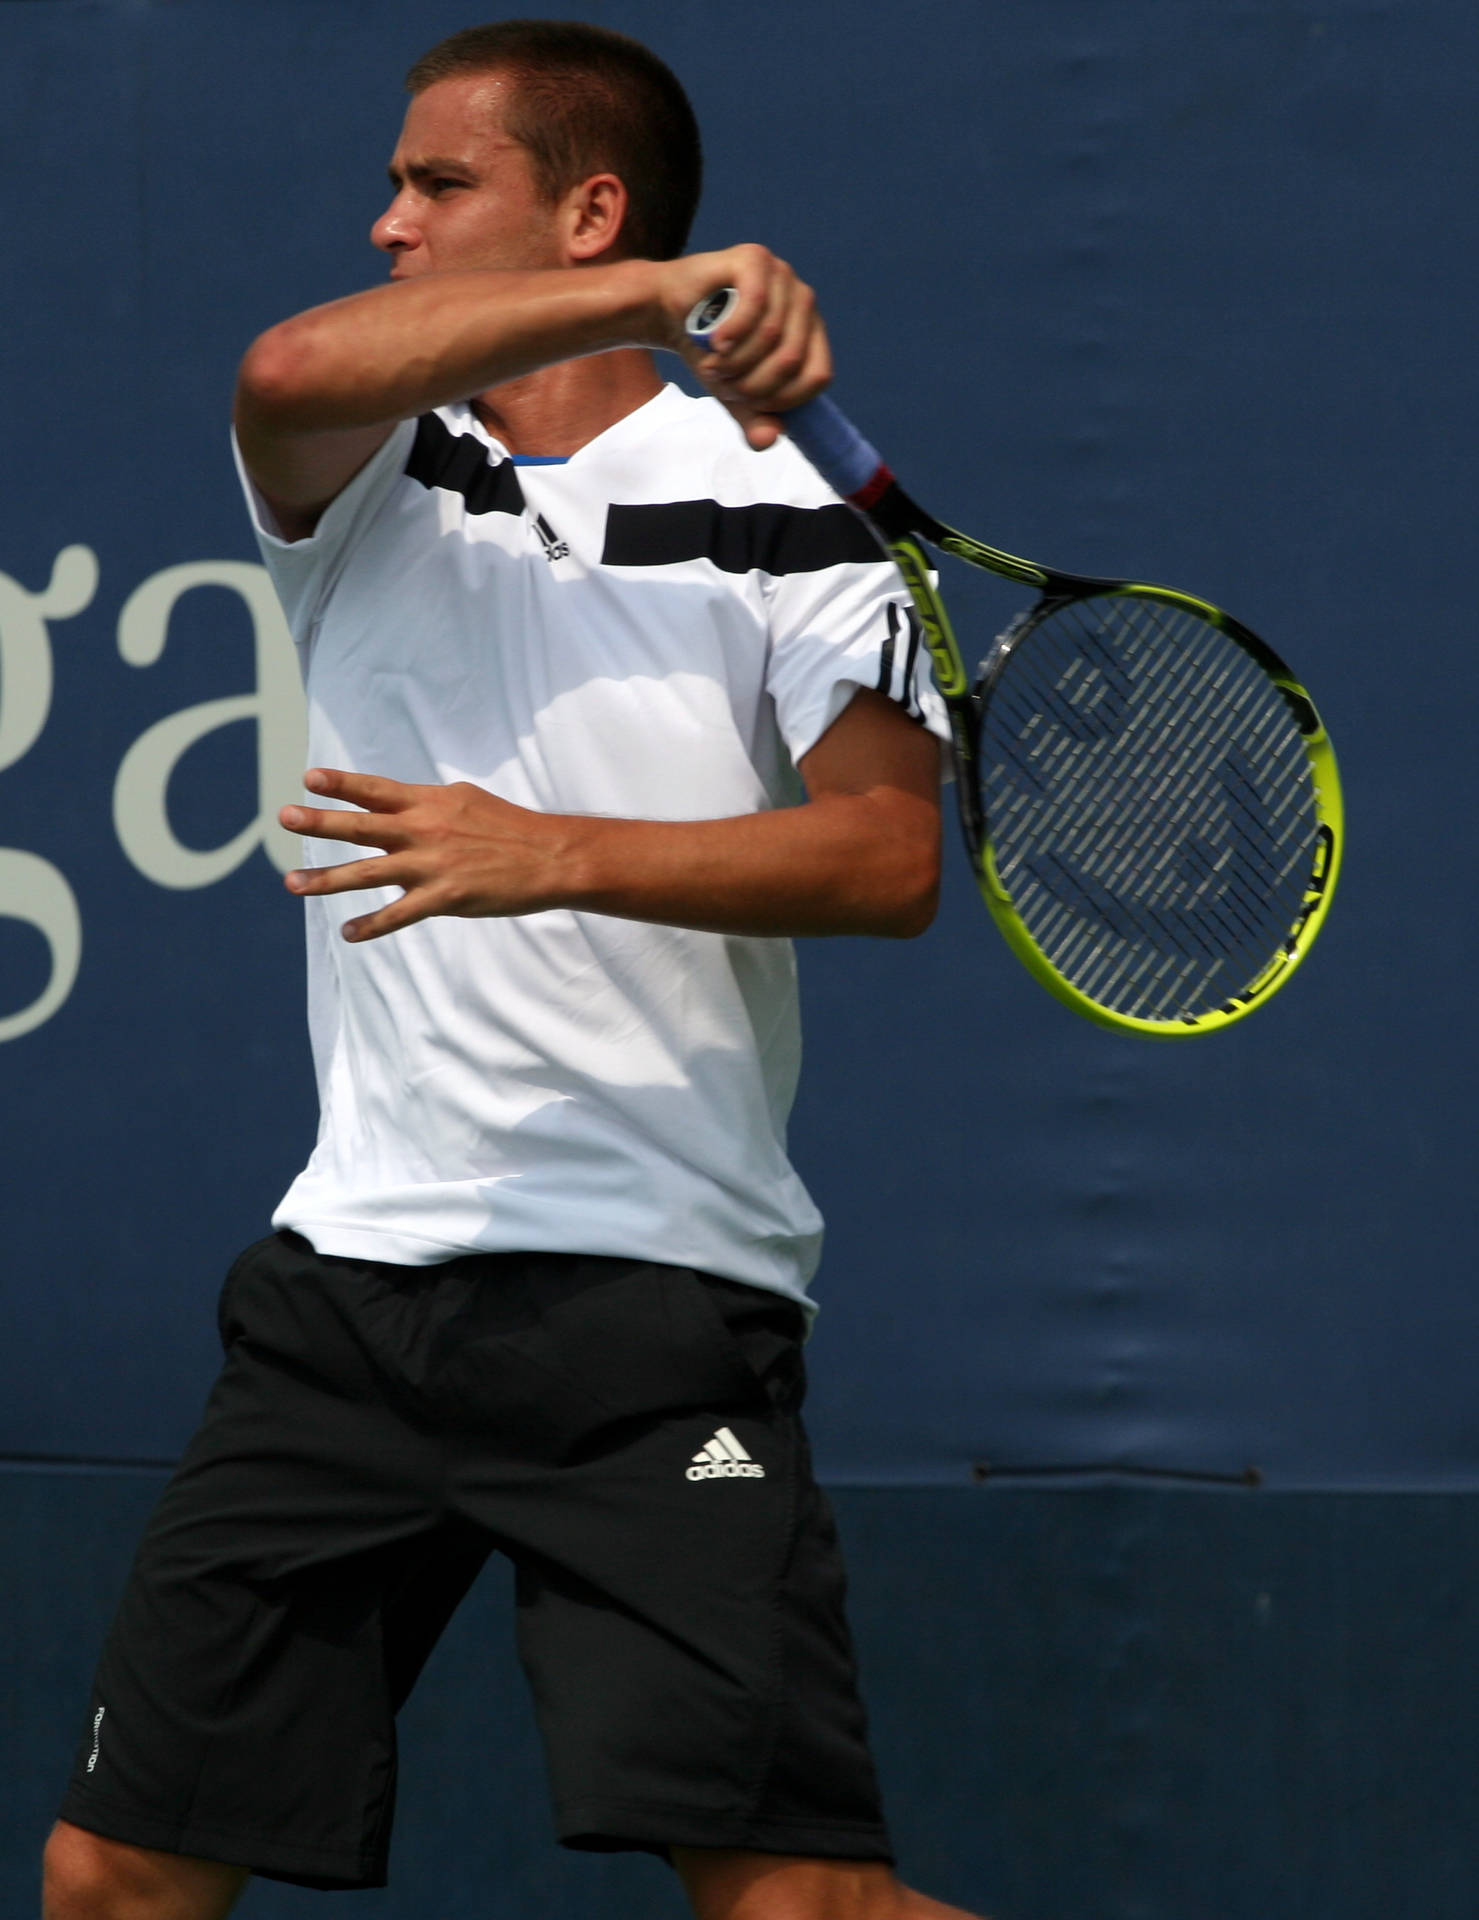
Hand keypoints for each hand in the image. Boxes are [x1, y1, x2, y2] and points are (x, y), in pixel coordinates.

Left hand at [280, 768, 570, 941]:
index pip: (376, 789)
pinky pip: (398, 915)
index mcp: (429, 803)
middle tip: (283, 817)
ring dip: (326, 880)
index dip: (342, 783)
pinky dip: (371, 926)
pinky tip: (347, 933)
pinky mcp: (444, 899)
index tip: (309, 778)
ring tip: (292, 884)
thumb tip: (400, 804)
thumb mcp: (466, 800)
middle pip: (361, 826)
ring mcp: (431, 866)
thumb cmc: (510, 827)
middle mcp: (424, 831)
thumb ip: (428, 804)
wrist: (551, 858)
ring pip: (368, 873)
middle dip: (319, 822)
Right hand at [657, 244, 831, 448]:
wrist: (668, 313)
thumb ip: (755, 419)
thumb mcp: (734, 394)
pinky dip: (732, 333)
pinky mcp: (755, 259)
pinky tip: (716, 341)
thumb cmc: (709, 352)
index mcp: (811, 333)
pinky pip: (756, 305)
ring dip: (736, 361)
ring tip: (714, 361)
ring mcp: (782, 276)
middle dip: (751, 383)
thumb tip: (770, 439)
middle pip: (792, 360)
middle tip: (721, 380)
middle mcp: (803, 301)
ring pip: (772, 336)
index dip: (784, 399)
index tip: (749, 400)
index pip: (818, 376)